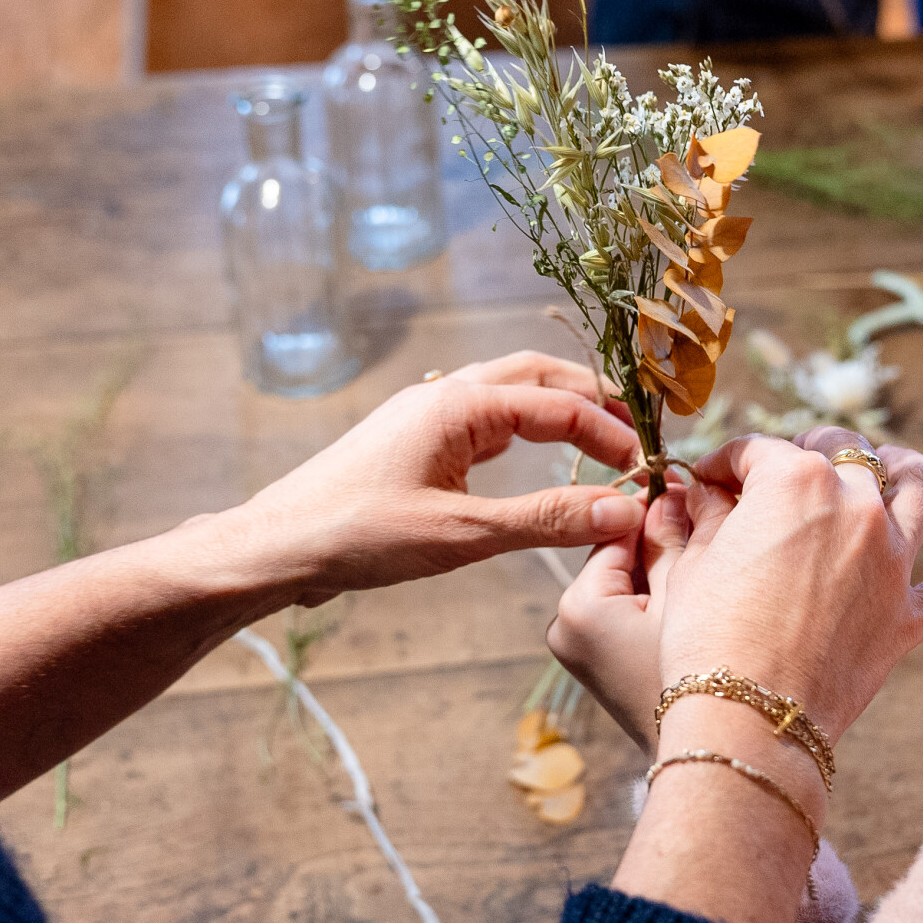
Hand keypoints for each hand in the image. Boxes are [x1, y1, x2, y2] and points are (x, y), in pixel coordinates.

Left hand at [222, 352, 643, 604]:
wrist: (274, 547)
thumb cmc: (357, 536)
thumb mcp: (463, 534)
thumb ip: (547, 521)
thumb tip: (622, 512)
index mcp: (459, 404)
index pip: (560, 404)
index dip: (611, 433)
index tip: (647, 469)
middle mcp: (443, 395)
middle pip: (537, 375)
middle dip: (591, 398)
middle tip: (635, 435)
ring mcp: (424, 414)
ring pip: (507, 391)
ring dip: (557, 408)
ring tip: (599, 439)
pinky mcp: (411, 441)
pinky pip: (482, 417)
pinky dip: (523, 428)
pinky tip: (533, 457)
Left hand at [549, 494, 691, 748]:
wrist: (714, 762)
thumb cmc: (704, 680)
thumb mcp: (691, 596)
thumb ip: (678, 537)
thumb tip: (675, 490)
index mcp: (580, 604)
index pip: (619, 531)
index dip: (662, 509)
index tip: (700, 493)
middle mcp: (565, 626)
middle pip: (622, 559)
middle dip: (663, 545)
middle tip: (712, 528)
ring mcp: (576, 650)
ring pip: (627, 587)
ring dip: (663, 575)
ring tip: (710, 571)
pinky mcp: (595, 668)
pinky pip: (626, 616)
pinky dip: (656, 607)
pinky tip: (694, 609)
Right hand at [660, 428, 922, 740]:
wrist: (748, 719)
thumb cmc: (706, 641)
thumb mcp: (691, 567)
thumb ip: (708, 518)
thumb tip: (708, 494)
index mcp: (794, 483)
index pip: (758, 452)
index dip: (725, 463)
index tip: (710, 482)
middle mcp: (855, 507)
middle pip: (843, 451)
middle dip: (807, 450)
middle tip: (781, 473)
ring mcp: (891, 560)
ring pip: (922, 488)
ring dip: (905, 468)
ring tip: (890, 467)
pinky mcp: (909, 616)